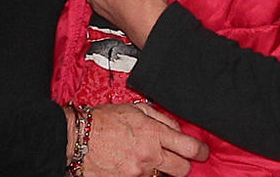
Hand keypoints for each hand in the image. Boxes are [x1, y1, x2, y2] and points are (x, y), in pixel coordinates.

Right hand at [76, 103, 208, 175]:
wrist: (77, 139)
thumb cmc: (103, 121)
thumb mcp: (135, 109)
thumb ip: (161, 119)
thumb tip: (178, 130)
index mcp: (153, 134)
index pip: (189, 147)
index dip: (200, 151)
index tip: (202, 152)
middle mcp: (149, 156)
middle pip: (182, 169)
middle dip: (183, 165)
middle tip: (178, 159)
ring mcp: (138, 173)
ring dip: (157, 169)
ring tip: (142, 157)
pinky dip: (141, 174)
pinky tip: (131, 164)